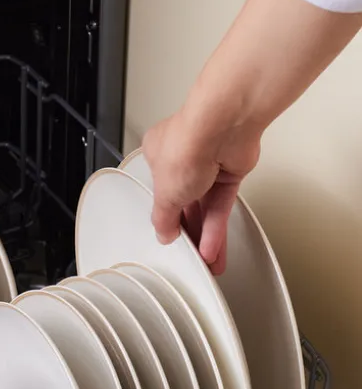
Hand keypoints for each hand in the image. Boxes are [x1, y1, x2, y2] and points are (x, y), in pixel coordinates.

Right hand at [141, 112, 262, 274]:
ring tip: (207, 261)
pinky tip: (214, 246)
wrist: (223, 127)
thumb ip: (163, 218)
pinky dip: (217, 226)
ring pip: (206, 208)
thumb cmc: (186, 145)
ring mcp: (209, 165)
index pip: (161, 196)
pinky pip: (222, 204)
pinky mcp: (232, 171)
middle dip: (190, 233)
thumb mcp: (164, 194)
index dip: (167, 219)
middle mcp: (183, 159)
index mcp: (157, 157)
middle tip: (192, 256)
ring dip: (206, 236)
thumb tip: (164, 232)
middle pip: (186, 205)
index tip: (171, 240)